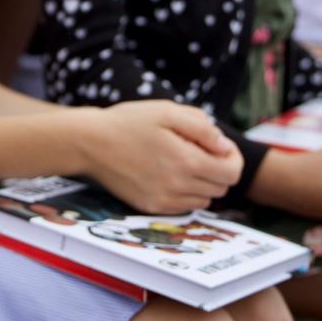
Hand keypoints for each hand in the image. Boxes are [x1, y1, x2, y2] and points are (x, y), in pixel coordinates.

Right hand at [81, 100, 242, 213]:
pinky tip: (168, 174)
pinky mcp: (150, 208)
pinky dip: (185, 193)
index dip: (232, 157)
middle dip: (218, 168)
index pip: (232, 172)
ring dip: (202, 183)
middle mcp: (178, 186)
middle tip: (197, 149)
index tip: (218, 146)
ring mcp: (163, 201)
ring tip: (181, 161)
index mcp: (186, 161)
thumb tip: (225, 146)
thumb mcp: (168, 112)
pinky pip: (183, 207)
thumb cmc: (129, 122)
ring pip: (204, 200)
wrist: (89, 143)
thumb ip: (202, 128)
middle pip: (220, 187)